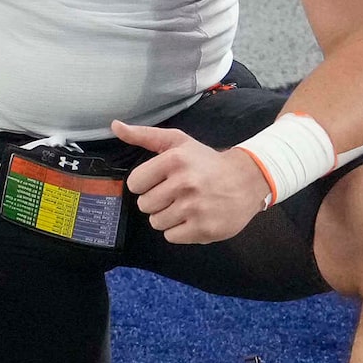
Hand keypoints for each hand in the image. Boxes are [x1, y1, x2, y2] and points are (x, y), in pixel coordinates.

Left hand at [113, 120, 271, 245]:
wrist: (248, 180)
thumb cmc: (206, 162)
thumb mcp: (177, 142)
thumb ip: (144, 135)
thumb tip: (114, 126)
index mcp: (174, 161)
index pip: (134, 184)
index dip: (145, 184)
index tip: (161, 181)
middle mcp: (184, 184)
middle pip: (144, 205)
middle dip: (157, 201)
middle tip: (177, 194)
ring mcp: (195, 208)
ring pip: (156, 222)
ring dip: (168, 217)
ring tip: (186, 205)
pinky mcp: (205, 229)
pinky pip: (171, 237)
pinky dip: (179, 230)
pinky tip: (194, 218)